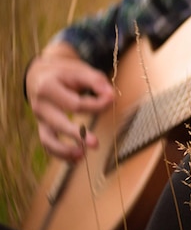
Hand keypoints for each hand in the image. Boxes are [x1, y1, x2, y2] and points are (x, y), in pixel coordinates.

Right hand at [26, 42, 114, 160]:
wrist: (40, 74)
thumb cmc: (64, 73)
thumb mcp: (78, 70)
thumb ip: (96, 81)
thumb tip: (111, 95)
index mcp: (48, 87)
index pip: (74, 103)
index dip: (95, 104)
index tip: (111, 100)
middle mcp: (40, 105)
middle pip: (59, 122)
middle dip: (76, 134)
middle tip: (95, 144)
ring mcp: (40, 119)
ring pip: (48, 139)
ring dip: (64, 150)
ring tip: (82, 155)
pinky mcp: (43, 127)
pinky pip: (48, 144)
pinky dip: (61, 155)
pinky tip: (77, 159)